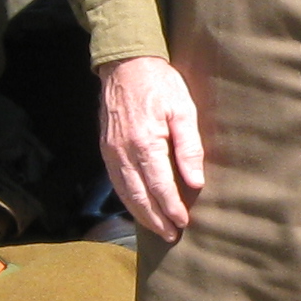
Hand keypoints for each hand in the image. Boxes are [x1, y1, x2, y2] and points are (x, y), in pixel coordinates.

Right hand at [98, 54, 206, 240]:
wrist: (126, 64)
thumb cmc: (160, 84)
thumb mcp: (183, 109)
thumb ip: (189, 148)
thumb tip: (195, 182)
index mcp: (145, 144)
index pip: (160, 187)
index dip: (172, 208)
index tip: (184, 223)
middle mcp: (123, 153)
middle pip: (139, 197)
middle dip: (155, 220)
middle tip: (171, 236)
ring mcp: (111, 152)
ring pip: (124, 193)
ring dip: (140, 215)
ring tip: (157, 229)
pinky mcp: (106, 149)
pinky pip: (116, 182)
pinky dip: (127, 200)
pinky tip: (138, 207)